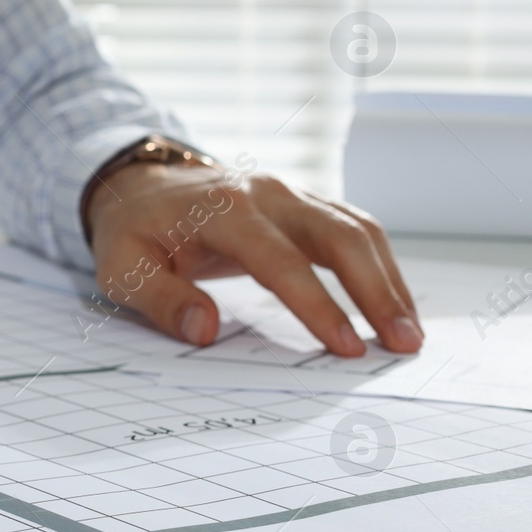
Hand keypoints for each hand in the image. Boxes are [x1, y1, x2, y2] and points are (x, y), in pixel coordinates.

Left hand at [83, 162, 422, 356]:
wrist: (140, 186)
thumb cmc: (133, 232)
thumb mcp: (122, 268)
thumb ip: (160, 298)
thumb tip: (205, 331)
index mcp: (223, 209)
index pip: (280, 260)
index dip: (316, 304)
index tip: (345, 346)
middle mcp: (267, 194)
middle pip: (339, 236)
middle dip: (376, 291)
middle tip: (403, 343)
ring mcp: (291, 195)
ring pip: (357, 230)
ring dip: (389, 281)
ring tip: (410, 333)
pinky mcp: (304, 207)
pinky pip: (353, 231)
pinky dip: (379, 267)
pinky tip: (392, 306)